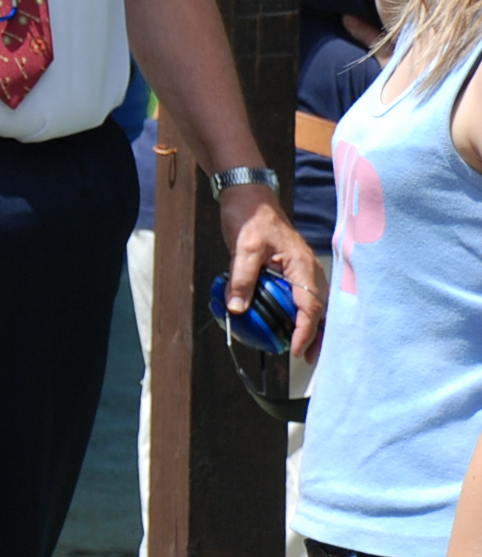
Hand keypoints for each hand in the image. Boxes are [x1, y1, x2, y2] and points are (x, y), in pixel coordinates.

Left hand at [221, 186, 324, 357]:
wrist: (250, 197)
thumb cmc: (249, 218)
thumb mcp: (243, 249)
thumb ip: (241, 279)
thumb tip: (238, 309)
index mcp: (302, 266)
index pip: (310, 306)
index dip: (306, 331)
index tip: (299, 350)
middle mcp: (308, 270)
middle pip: (319, 309)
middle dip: (317, 335)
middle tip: (309, 359)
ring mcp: (303, 270)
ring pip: (313, 304)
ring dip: (310, 326)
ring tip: (304, 349)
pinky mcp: (293, 269)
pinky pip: (301, 295)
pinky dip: (299, 312)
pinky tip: (290, 324)